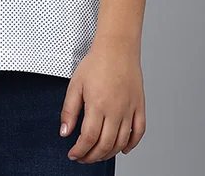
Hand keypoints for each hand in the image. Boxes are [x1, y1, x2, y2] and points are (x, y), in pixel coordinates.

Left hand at [59, 36, 145, 162]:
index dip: (80, 151)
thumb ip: (69, 110)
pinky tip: (123, 148)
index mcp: (98, 105)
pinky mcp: (139, 106)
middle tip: (84, 157)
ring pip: (121, 142)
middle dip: (92, 156)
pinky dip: (132, 144)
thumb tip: (65, 133)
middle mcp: (115, 110)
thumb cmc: (96, 62)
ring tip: (98, 154)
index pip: (88, 138)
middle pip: (105, 145)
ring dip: (109, 153)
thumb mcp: (75, 84)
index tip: (73, 154)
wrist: (117, 47)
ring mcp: (129, 109)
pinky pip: (139, 132)